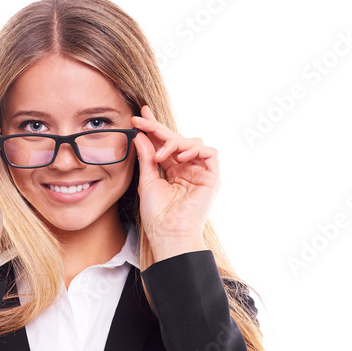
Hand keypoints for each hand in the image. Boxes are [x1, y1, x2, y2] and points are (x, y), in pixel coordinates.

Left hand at [131, 106, 219, 253]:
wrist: (168, 234)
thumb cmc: (157, 215)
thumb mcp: (147, 182)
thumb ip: (146, 158)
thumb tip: (140, 136)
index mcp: (173, 172)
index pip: (165, 145)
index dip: (154, 129)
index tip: (139, 116)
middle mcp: (188, 170)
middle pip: (177, 140)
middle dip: (159, 128)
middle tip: (142, 120)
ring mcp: (201, 173)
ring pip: (193, 143)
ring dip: (174, 143)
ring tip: (160, 155)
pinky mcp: (212, 178)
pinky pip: (209, 153)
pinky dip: (194, 150)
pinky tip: (179, 158)